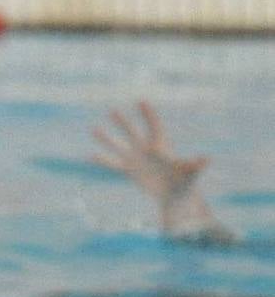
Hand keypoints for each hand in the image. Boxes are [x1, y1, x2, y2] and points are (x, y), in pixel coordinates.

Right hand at [91, 101, 207, 203]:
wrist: (175, 195)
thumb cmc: (185, 182)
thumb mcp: (191, 172)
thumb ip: (196, 164)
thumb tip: (207, 159)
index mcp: (161, 146)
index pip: (153, 126)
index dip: (148, 114)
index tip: (141, 101)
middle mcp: (146, 149)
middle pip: (132, 132)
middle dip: (122, 122)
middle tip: (112, 110)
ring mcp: (136, 159)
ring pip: (118, 146)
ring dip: (106, 138)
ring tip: (93, 128)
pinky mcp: (129, 170)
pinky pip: (113, 164)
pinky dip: (102, 160)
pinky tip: (90, 155)